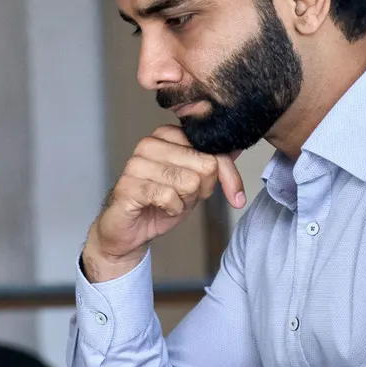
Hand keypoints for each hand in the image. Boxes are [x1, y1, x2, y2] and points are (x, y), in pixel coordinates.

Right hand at [82, 126, 245, 281]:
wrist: (129, 231)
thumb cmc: (160, 204)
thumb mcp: (195, 183)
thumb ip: (213, 164)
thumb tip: (237, 148)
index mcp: (166, 136)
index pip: (212, 148)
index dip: (228, 175)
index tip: (236, 196)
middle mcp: (149, 144)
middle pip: (204, 165)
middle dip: (202, 190)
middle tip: (185, 198)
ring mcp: (136, 163)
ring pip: (188, 182)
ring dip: (185, 201)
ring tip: (170, 202)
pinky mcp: (128, 185)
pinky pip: (168, 196)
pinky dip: (172, 209)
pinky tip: (161, 208)